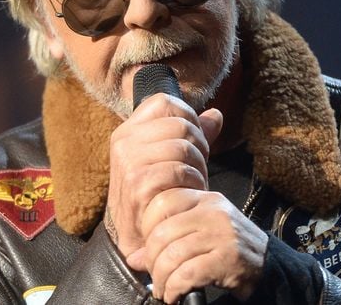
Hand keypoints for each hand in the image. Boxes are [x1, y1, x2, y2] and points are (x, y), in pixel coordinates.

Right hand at [105, 93, 222, 259]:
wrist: (134, 237)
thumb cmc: (155, 194)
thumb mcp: (168, 158)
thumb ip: (190, 135)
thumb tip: (216, 115)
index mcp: (129, 130)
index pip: (165, 102)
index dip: (188, 116)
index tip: (192, 139)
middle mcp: (124, 141)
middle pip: (181, 123)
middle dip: (199, 145)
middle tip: (198, 166)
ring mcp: (129, 162)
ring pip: (182, 145)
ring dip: (198, 166)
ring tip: (194, 180)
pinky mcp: (138, 184)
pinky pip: (179, 169)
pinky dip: (192, 181)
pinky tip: (189, 193)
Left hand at [129, 188, 267, 303]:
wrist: (270, 266)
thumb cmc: (229, 248)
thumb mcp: (201, 232)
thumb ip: (170, 237)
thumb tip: (134, 257)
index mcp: (204, 198)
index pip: (163, 201)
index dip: (147, 226)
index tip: (149, 247)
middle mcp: (213, 211)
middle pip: (163, 231)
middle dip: (152, 260)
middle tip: (154, 275)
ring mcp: (222, 233)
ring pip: (172, 254)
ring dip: (161, 279)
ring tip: (164, 289)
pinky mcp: (228, 259)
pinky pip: (187, 273)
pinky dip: (174, 288)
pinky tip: (175, 295)